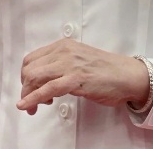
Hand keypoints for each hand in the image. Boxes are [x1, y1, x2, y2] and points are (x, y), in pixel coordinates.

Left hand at [17, 40, 151, 114]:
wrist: (127, 75)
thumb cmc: (106, 71)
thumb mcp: (78, 61)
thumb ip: (62, 65)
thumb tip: (45, 81)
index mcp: (64, 45)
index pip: (32, 58)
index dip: (26, 76)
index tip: (31, 90)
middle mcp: (64, 51)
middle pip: (29, 68)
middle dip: (25, 87)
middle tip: (31, 101)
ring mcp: (69, 63)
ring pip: (34, 77)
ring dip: (28, 95)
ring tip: (32, 108)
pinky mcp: (75, 78)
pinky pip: (47, 88)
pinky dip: (32, 98)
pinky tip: (26, 106)